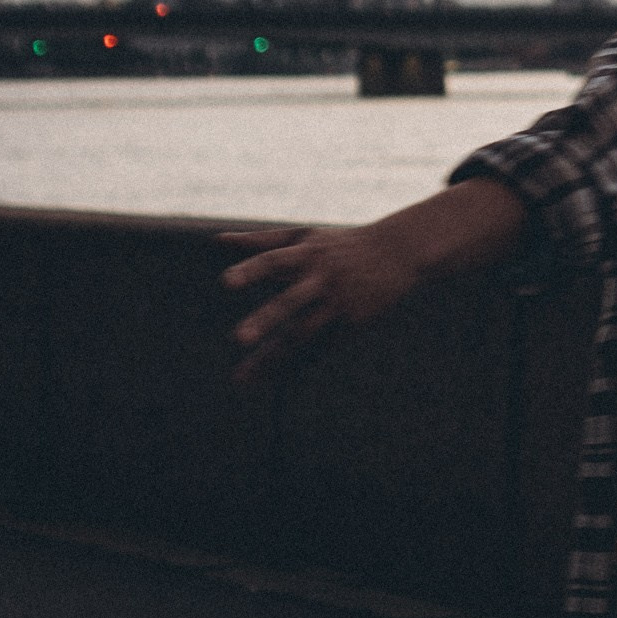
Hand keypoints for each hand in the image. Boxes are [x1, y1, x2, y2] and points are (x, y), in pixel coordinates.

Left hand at [218, 179, 527, 381]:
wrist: (398, 253)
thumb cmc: (341, 244)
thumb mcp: (304, 237)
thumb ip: (261, 241)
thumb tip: (218, 241)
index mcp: (306, 255)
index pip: (273, 261)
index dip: (251, 271)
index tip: (226, 283)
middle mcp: (321, 279)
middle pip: (291, 301)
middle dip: (266, 320)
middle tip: (239, 338)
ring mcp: (338, 303)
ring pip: (303, 334)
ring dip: (273, 358)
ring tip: (242, 379)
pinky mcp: (352, 323)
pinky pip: (319, 348)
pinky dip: (295, 365)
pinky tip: (270, 379)